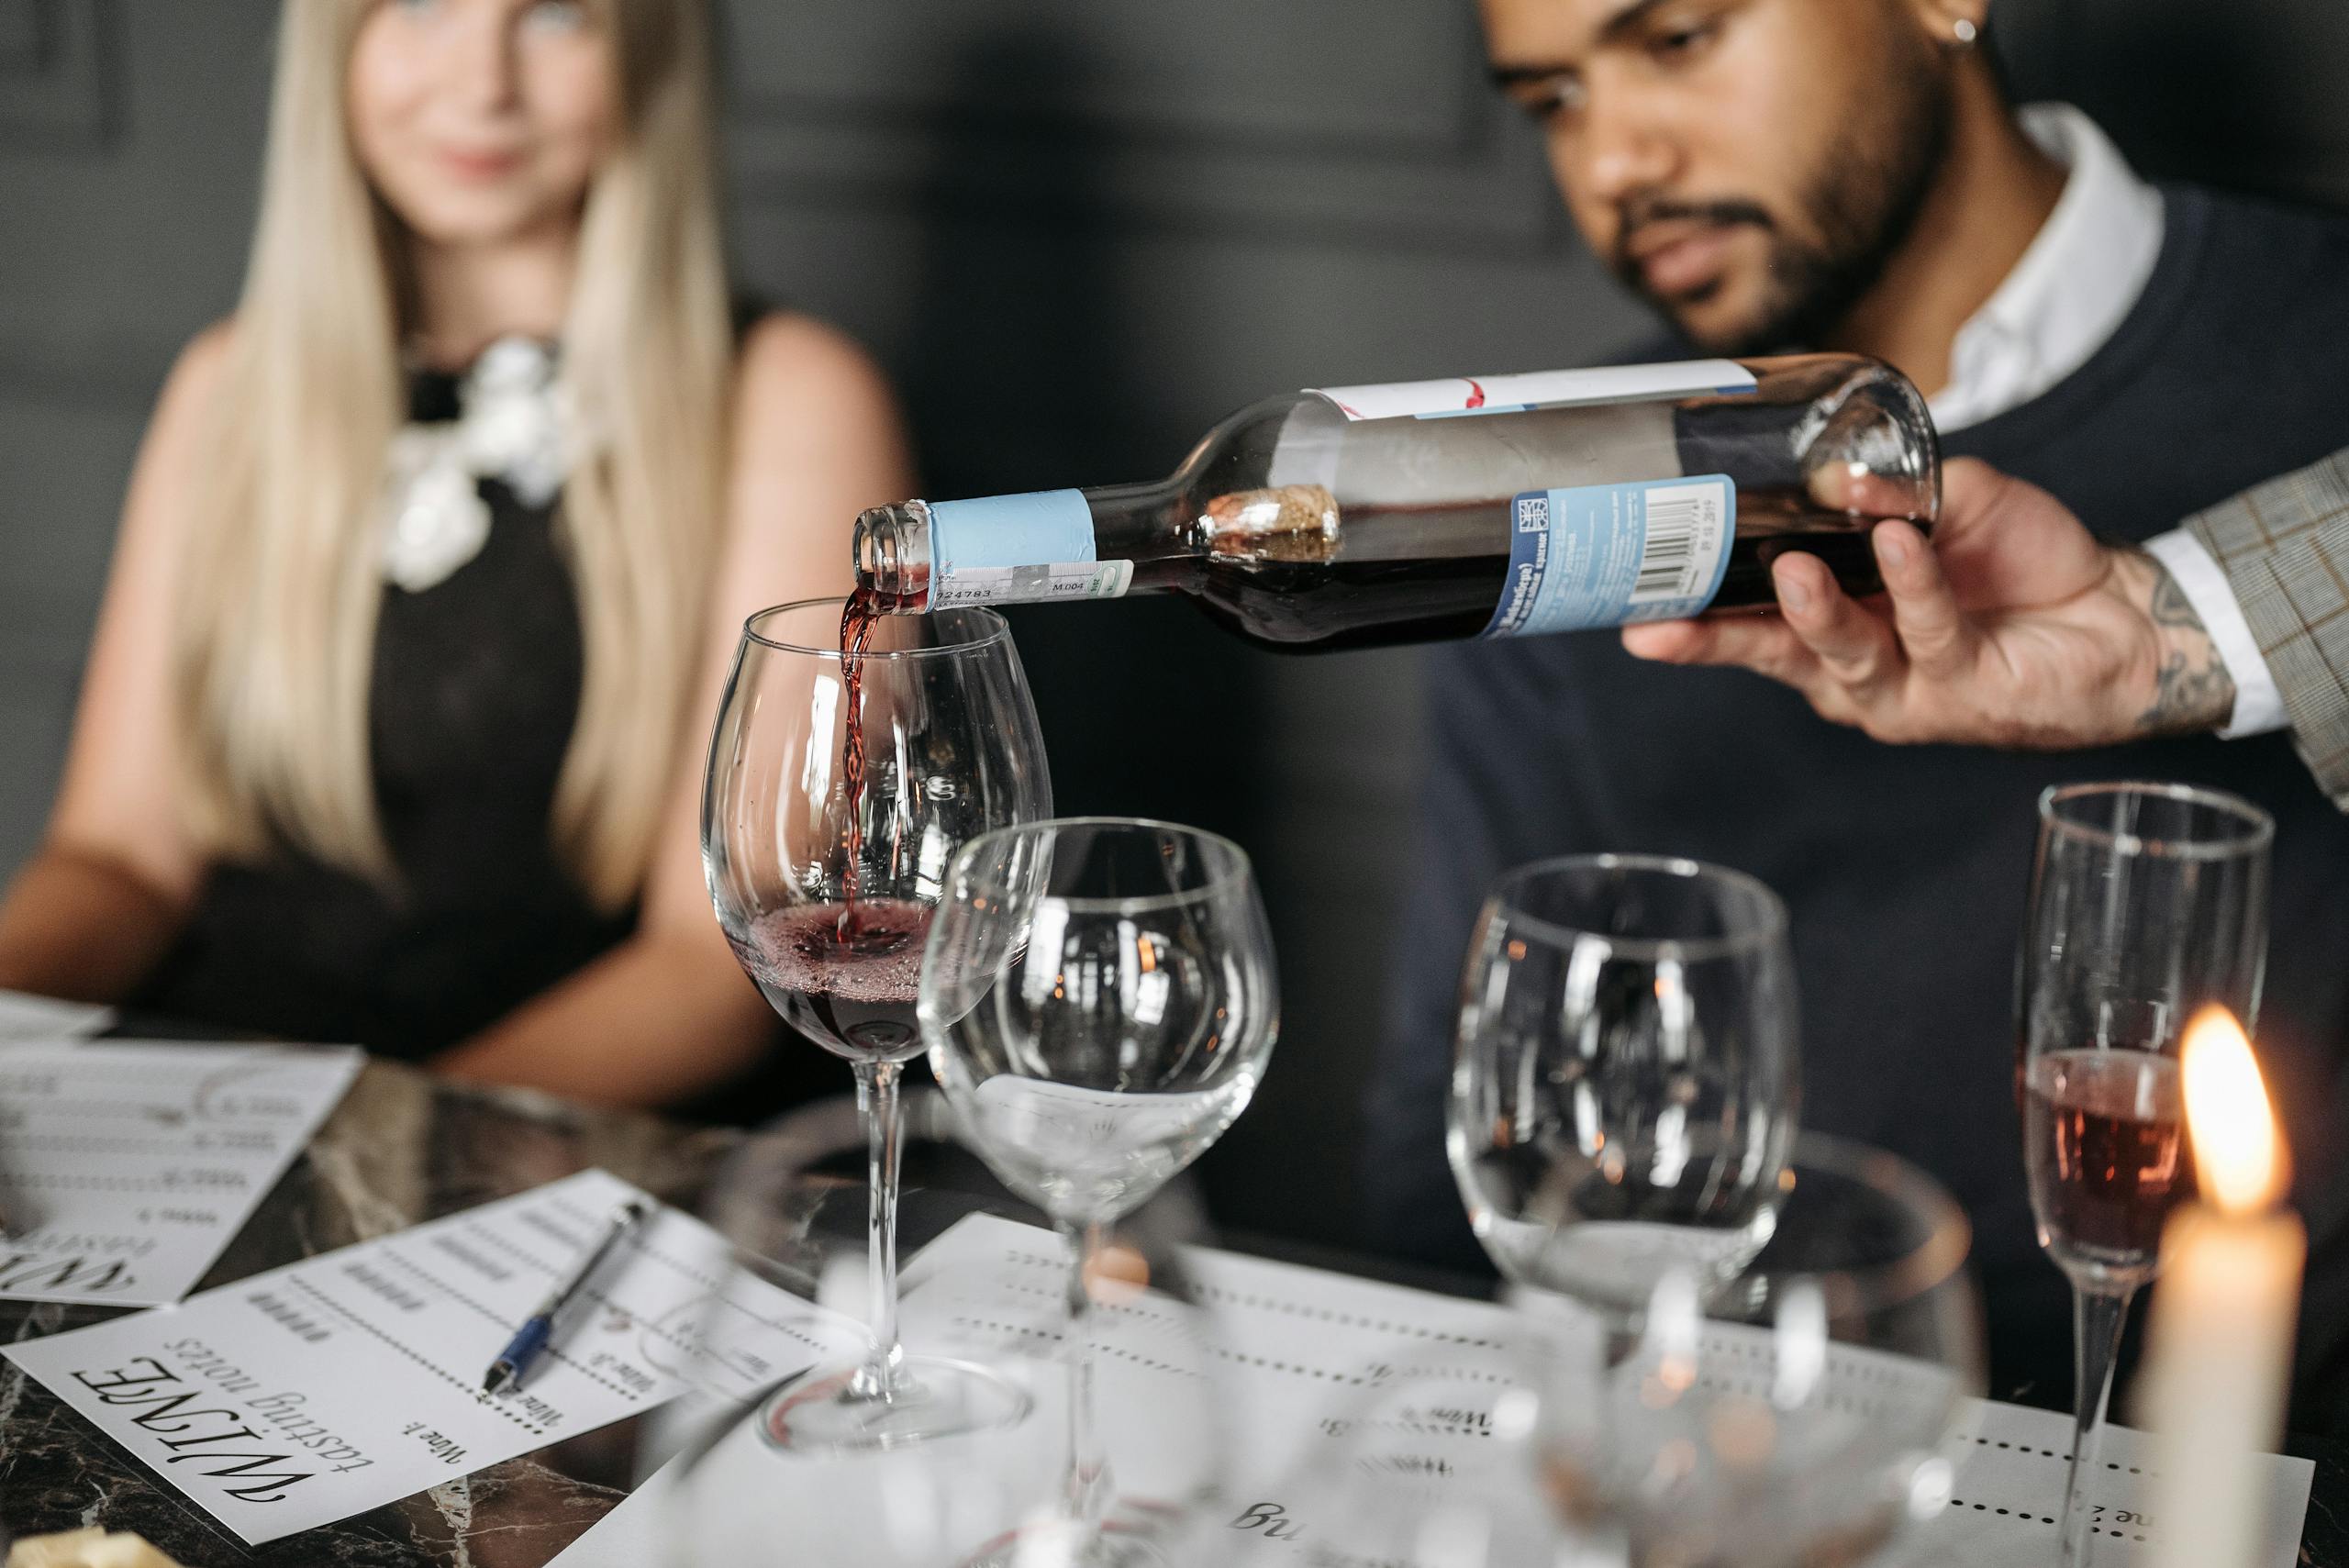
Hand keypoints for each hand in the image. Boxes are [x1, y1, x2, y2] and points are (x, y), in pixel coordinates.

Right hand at [1620, 458, 2235, 746]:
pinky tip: (1900, 548)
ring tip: (1797, 570)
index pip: (1749, 624)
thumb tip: (1841, 478)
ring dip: (1816, 612)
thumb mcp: (1950, 502)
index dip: (1693, 621)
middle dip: (1715, 639)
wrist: (2117, 612)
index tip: (1636, 613)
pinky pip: (1926, 635)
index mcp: (1835, 626)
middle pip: (1771, 657)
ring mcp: (1905, 690)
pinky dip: (1912, 587)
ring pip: (1840, 657)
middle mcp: (1856, 670)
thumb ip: (1898, 490)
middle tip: (1669, 616)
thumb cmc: (2022, 563)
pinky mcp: (1960, 692)